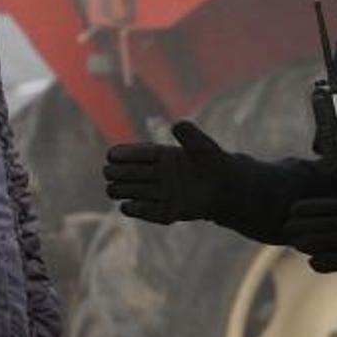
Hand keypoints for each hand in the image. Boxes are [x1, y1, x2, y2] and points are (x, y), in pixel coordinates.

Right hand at [103, 120, 234, 223]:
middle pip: (133, 174)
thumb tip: (177, 125)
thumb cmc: (214, 162)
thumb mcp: (203, 146)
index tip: (111, 155)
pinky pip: (153, 212)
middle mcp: (160, 175)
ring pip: (138, 192)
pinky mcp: (171, 211)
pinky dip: (140, 210)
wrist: (228, 187)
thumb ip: (191, 135)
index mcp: (164, 156)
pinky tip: (126, 207)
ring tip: (112, 189)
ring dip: (125, 190)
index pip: (140, 154)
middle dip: (120, 173)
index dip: (126, 154)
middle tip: (108, 173)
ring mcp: (164, 193)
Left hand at [281, 198, 336, 273]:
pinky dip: (322, 261)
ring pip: (327, 243)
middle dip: (302, 226)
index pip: (326, 206)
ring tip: (295, 243)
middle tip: (286, 228)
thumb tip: (314, 210)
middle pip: (322, 224)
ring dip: (308, 243)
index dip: (307, 208)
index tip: (292, 210)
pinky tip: (312, 261)